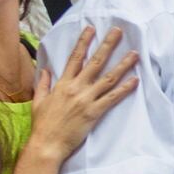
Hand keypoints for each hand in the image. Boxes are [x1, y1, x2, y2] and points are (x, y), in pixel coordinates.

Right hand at [32, 21, 141, 158]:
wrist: (47, 144)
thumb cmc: (42, 125)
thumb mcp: (38, 101)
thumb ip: (44, 84)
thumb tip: (45, 70)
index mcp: (62, 84)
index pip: (75, 58)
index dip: (84, 42)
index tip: (92, 29)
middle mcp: (76, 88)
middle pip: (95, 62)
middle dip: (107, 45)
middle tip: (118, 31)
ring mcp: (86, 99)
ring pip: (108, 78)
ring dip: (123, 64)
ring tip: (135, 53)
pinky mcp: (94, 112)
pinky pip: (112, 97)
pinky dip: (125, 88)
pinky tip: (135, 80)